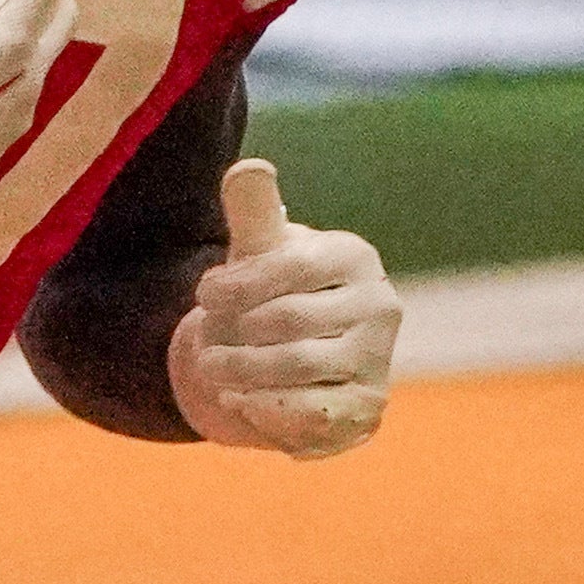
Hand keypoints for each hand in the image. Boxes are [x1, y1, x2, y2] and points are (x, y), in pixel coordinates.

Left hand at [165, 159, 396, 459]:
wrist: (286, 359)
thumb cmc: (269, 293)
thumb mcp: (257, 252)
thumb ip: (252, 213)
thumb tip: (249, 169)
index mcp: (354, 256)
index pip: (290, 266)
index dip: (236, 284)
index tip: (203, 295)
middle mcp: (380, 304)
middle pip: (287, 321)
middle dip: (233, 334)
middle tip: (205, 345)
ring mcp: (378, 359)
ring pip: (296, 368)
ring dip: (241, 373)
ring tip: (216, 370)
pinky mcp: (367, 407)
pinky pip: (309, 414)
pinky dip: (266, 410)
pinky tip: (243, 399)